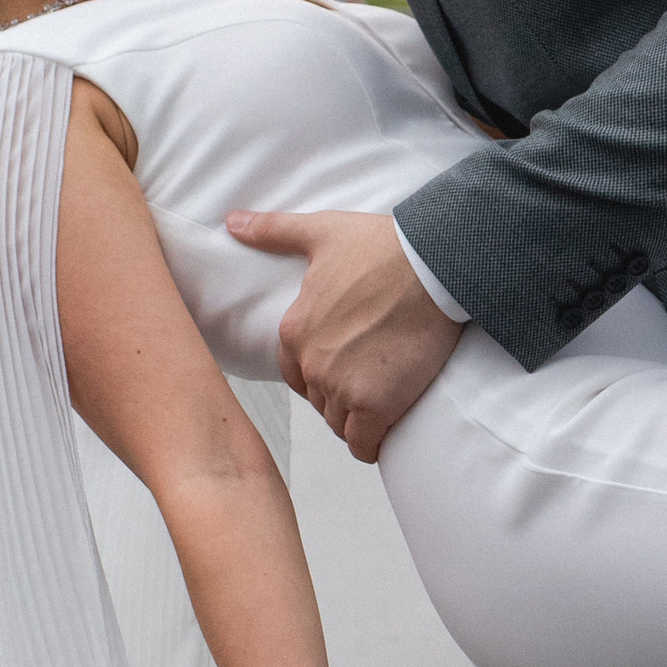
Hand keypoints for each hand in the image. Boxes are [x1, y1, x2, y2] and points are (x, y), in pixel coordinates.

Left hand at [226, 206, 461, 462]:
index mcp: (294, 330)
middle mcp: (311, 363)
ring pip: (339, 424)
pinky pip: (364, 445)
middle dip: (341, 396)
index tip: (347, 365)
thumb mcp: (321, 231)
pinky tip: (388, 426)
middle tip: (373, 379)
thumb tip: (232, 222)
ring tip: (385, 399)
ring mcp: (342, 386)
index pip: (294, 375)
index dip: (321, 374)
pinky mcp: (376, 405)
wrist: (434, 264)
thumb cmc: (383, 246)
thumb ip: (273, 231)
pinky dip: (374, 443)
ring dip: (358, 419)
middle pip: (319, 401)